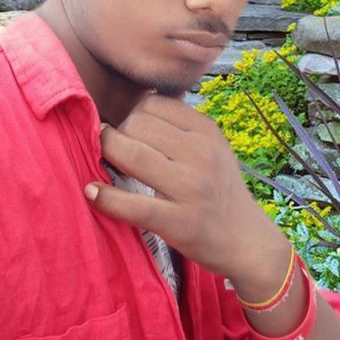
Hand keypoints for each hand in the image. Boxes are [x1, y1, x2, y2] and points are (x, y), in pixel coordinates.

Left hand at [83, 94, 288, 284]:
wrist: (246, 240)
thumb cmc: (220, 190)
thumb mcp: (213, 147)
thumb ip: (182, 124)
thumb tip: (142, 99)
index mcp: (207, 131)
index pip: (153, 104)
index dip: (132, 115)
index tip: (127, 132)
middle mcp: (201, 154)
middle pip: (137, 125)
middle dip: (118, 135)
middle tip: (115, 151)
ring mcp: (191, 188)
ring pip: (133, 155)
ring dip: (107, 155)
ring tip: (103, 162)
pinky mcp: (179, 222)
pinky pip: (133, 205)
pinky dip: (106, 197)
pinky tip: (92, 192)